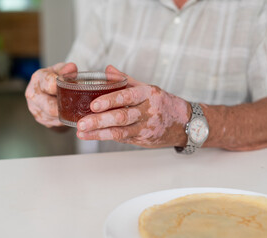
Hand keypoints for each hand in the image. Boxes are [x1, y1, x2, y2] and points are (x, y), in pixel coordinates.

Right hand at [25, 62, 76, 127]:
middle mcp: (32, 94)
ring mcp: (35, 108)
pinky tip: (68, 113)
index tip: (72, 88)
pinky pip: (55, 123)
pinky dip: (64, 119)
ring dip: (66, 114)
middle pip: (51, 107)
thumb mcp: (60, 70)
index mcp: (38, 79)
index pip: (49, 84)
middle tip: (77, 104)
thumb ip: (66, 69)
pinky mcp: (40, 119)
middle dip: (65, 106)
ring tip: (74, 108)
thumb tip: (72, 68)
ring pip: (54, 117)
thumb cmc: (54, 78)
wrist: (47, 89)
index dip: (62, 88)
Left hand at [76, 66, 191, 147]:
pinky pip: (123, 138)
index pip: (127, 97)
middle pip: (121, 117)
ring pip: (120, 132)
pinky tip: (93, 136)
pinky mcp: (142, 139)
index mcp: (148, 94)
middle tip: (82, 123)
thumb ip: (127, 80)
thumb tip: (107, 70)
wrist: (184, 123)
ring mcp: (145, 128)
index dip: (109, 101)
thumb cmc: (163, 103)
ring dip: (99, 133)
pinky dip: (106, 137)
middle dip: (99, 121)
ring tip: (82, 133)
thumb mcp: (148, 88)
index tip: (93, 105)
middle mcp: (147, 112)